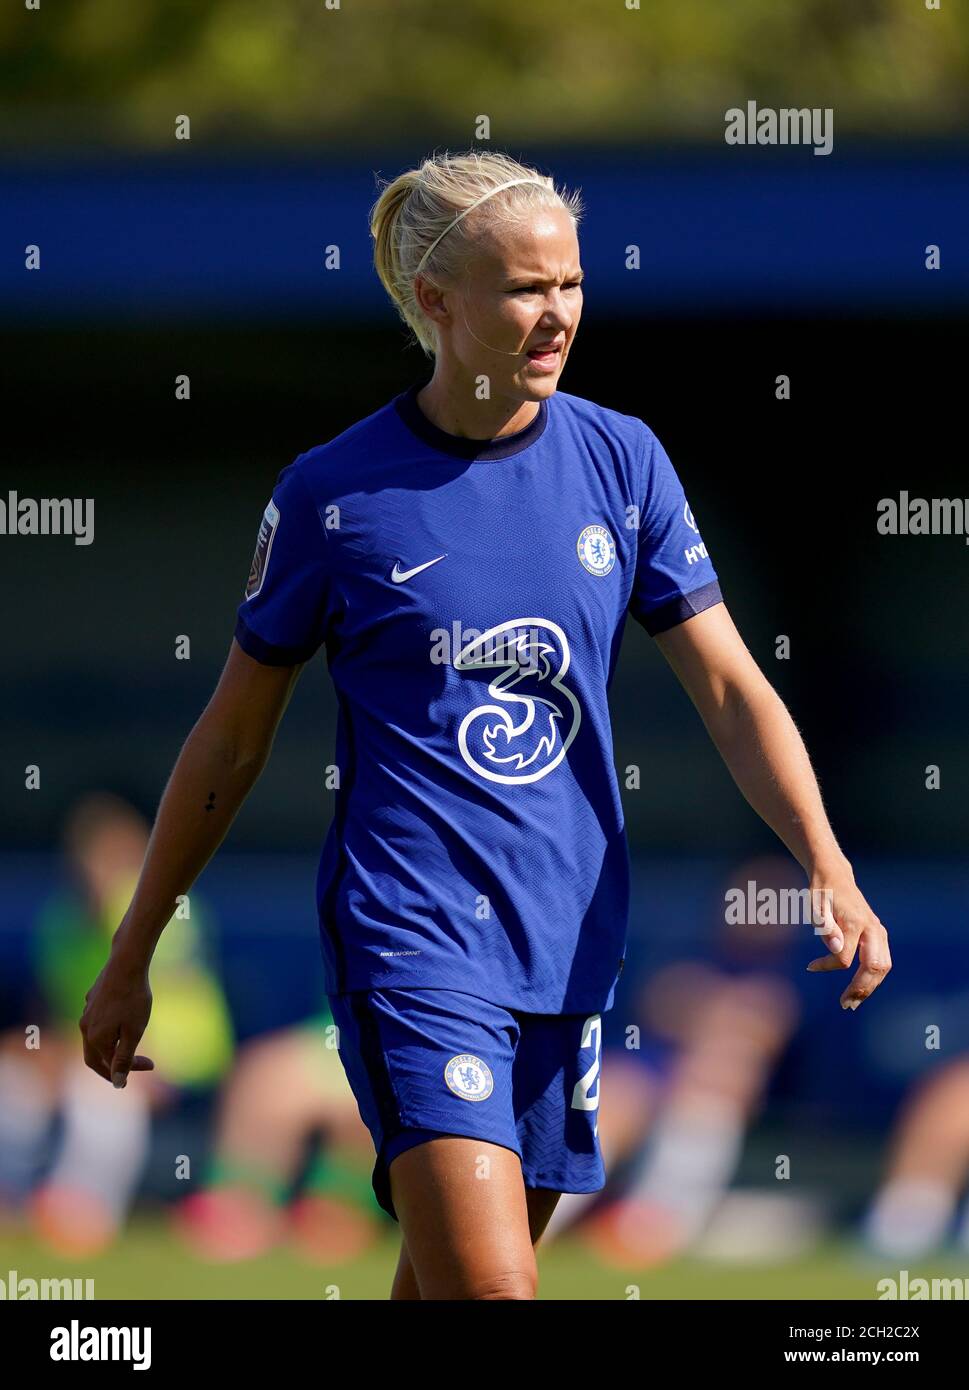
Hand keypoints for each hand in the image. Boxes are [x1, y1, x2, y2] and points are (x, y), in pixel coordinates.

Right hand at [79, 949, 154, 1086]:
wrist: (126, 963)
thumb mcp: (133, 1032)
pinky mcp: (92, 998)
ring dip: (111, 1047)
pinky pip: (98, 1021)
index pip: (108, 1065)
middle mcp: (85, 1027)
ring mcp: (87, 1012)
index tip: (150, 1066)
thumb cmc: (133, 998)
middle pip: (95, 1057)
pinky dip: (110, 1029)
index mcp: (95, 1039)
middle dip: (112, 1066)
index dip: (128, 1070)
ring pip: (95, 1038)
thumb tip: (117, 1083)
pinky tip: (123, 1021)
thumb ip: (124, 1058)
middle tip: (132, 1069)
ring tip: (130, 1044)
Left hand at [806, 870, 891, 1008]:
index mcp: (855, 922)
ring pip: (883, 966)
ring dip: (870, 987)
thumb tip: (836, 950)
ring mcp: (878, 931)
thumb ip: (824, 926)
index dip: (827, 966)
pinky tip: (860, 988)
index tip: (810, 967)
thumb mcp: (814, 905)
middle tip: (845, 1004)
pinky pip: (882, 961)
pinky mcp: (879, 935)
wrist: (834, 875)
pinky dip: (873, 978)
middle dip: (861, 989)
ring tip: (853, 1001)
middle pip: (874, 967)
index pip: (844, 958)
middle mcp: (872, 928)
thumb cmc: (821, 891)